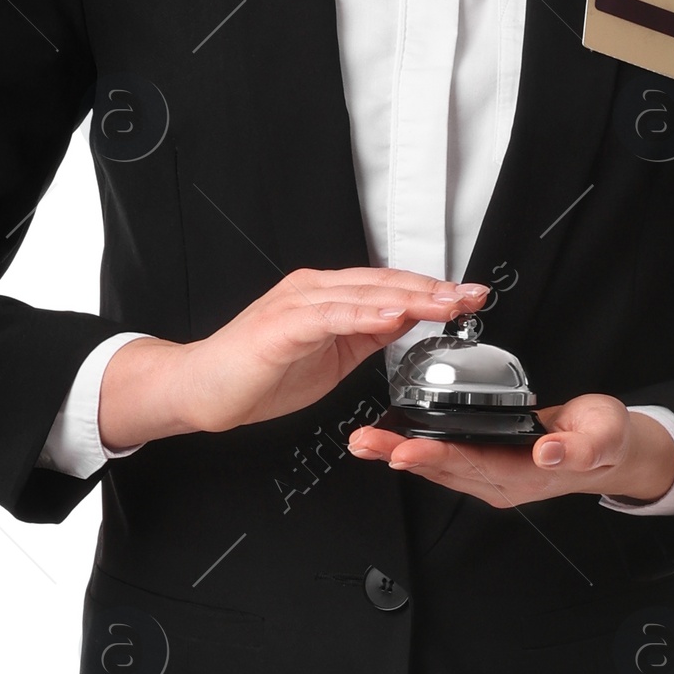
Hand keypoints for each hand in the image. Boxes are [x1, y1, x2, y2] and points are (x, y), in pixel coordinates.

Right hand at [143, 268, 490, 440]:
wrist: (201, 390)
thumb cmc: (257, 374)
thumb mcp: (329, 356)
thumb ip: (364, 336)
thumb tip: (404, 322)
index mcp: (326, 295)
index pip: (389, 286)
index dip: (431, 291)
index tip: (469, 297)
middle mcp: (314, 289)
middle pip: (384, 283)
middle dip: (434, 290)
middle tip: (473, 295)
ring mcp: (298, 304)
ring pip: (364, 293)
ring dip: (411, 298)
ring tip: (447, 304)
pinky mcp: (282, 325)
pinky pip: (331, 316)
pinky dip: (365, 313)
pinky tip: (394, 316)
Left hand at [346, 395, 673, 508]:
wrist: (612, 448)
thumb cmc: (606, 440)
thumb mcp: (602, 436)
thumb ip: (577, 447)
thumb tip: (547, 452)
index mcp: (525, 474)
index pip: (472, 467)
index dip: (436, 458)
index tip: (404, 449)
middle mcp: (501, 480)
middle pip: (444, 470)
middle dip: (400, 455)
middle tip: (364, 441)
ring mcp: (492, 474)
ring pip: (438, 467)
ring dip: (400, 453)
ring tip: (365, 441)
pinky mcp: (487, 462)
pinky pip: (445, 458)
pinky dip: (416, 447)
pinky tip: (394, 438)